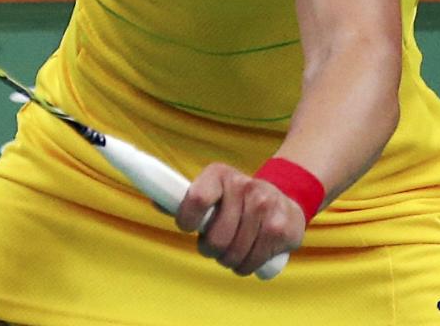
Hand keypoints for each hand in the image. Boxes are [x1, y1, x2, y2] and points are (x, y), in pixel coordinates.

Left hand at [175, 162, 305, 276]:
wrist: (282, 198)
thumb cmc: (235, 199)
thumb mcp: (210, 190)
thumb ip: (182, 197)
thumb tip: (156, 200)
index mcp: (219, 174)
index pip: (197, 199)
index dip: (187, 219)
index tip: (188, 227)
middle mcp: (244, 186)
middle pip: (215, 237)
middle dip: (209, 248)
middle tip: (213, 246)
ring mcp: (265, 206)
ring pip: (233, 253)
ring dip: (227, 260)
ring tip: (229, 252)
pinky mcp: (281, 228)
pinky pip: (253, 261)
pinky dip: (245, 266)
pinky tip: (247, 256)